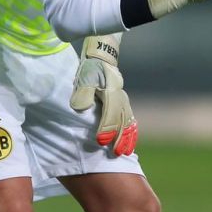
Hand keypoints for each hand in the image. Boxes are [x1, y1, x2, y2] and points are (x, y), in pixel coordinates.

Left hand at [69, 33, 137, 155]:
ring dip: (128, 137)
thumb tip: (80, 107)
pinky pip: (131, 119)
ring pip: (129, 122)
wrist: (101, 59)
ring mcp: (124, 101)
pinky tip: (130, 142)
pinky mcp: (124, 103)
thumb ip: (83, 92)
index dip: (106, 129)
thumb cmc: (91, 69)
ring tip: (126, 152)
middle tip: (116, 153)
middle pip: (122, 121)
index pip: (110, 114)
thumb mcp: (84, 77)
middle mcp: (120, 98)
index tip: (101, 141)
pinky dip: (132, 131)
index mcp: (111, 92)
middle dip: (119, 138)